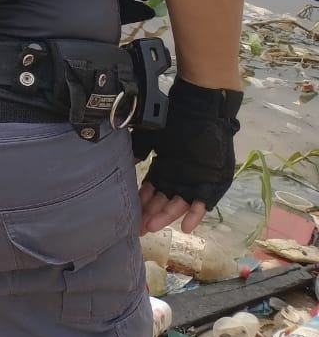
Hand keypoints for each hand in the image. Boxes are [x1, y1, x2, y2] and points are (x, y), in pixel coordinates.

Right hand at [132, 76, 239, 234]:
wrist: (201, 108)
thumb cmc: (174, 119)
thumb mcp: (151, 137)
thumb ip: (138, 151)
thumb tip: (124, 163)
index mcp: (165, 169)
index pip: (151, 192)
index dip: (141, 203)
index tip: (130, 215)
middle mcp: (179, 178)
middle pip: (163, 201)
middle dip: (150, 215)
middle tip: (139, 228)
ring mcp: (196, 181)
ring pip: (179, 203)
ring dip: (167, 215)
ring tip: (153, 226)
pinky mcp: (213, 182)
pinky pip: (204, 201)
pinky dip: (195, 214)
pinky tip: (187, 226)